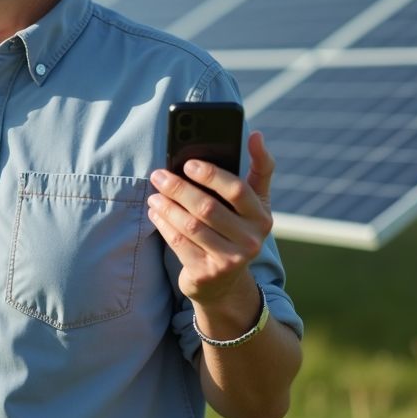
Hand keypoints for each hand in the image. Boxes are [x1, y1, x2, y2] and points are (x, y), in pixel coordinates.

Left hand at [148, 131, 274, 304]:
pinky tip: (155, 213)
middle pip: (208, 208)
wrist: (225, 282)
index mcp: (261, 216)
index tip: (189, 163)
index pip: (238, 190)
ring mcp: (229, 260)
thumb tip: (256, 134)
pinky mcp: (206, 274)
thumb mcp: (253, 203)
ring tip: (154, 193)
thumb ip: (258, 169)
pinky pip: (179, 243)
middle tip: (158, 175)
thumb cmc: (236, 228)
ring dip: (167, 206)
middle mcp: (250, 240)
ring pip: (190, 226)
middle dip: (179, 188)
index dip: (213, 175)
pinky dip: (163, 224)